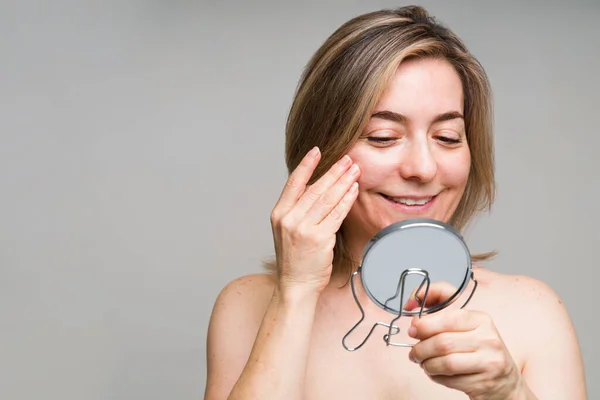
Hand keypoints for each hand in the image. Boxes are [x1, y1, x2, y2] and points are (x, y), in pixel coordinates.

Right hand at [270, 147, 359, 294]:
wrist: (295, 284)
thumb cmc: (294, 257)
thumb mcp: (287, 229)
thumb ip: (298, 208)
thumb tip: (318, 186)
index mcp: (279, 213)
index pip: (293, 183)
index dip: (306, 165)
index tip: (317, 151)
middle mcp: (289, 219)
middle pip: (315, 189)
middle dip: (334, 172)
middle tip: (347, 159)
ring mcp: (304, 228)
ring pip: (328, 199)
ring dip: (343, 182)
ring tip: (354, 170)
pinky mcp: (320, 238)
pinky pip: (337, 214)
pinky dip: (347, 200)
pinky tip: (354, 190)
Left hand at [407, 287, 523, 399]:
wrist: (505, 382)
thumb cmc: (478, 350)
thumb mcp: (464, 326)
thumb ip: (439, 310)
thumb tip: (411, 303)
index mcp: (480, 319)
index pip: (448, 317)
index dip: (424, 324)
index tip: (412, 329)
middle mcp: (488, 338)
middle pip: (443, 342)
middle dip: (421, 348)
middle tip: (414, 352)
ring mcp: (489, 361)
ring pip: (445, 362)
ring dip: (427, 364)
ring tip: (422, 363)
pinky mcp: (485, 382)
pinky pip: (451, 379)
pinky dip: (436, 377)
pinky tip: (435, 373)